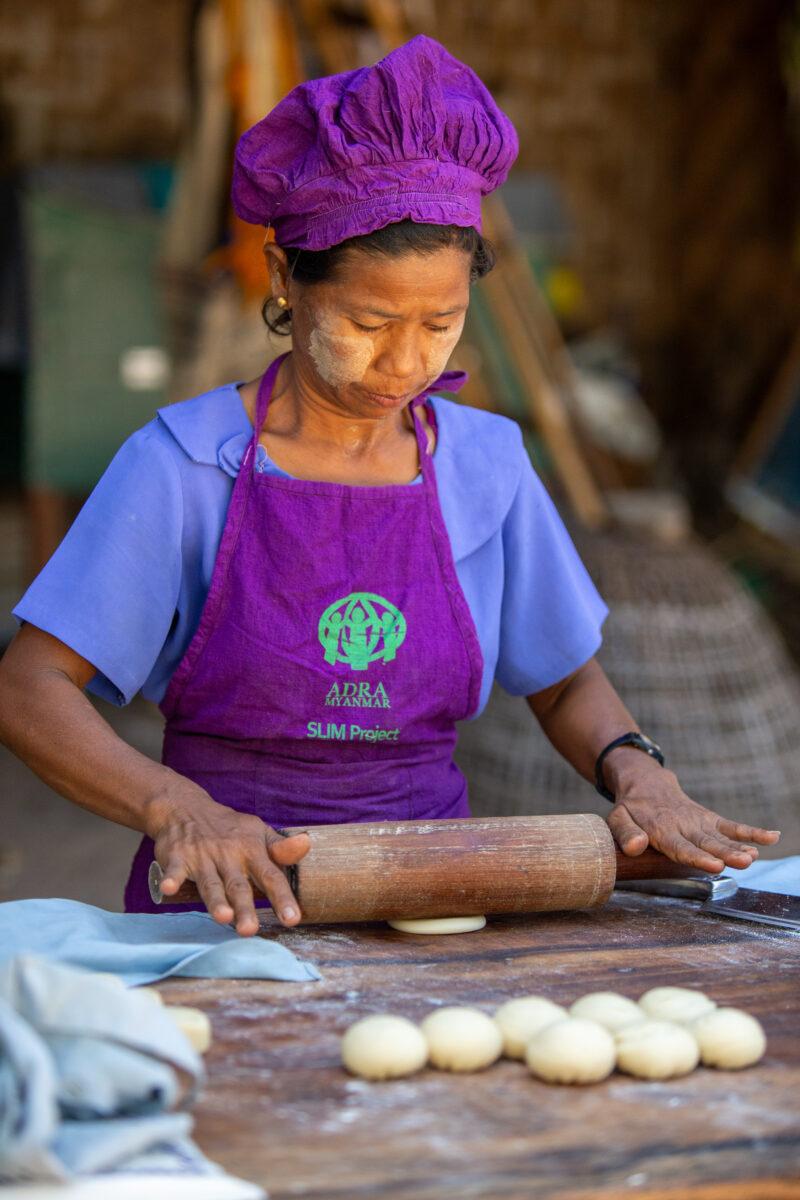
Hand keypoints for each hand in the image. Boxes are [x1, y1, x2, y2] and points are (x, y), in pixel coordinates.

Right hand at [147, 779, 309, 936]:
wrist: (186, 807)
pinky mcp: (178, 857)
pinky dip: (170, 879)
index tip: (293, 919)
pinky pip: (174, 870)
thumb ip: (280, 847)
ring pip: (211, 883)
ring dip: (215, 900)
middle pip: (238, 886)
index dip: (282, 898)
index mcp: (252, 851)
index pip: (271, 876)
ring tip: (223, 918)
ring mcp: (203, 856)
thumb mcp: (258, 833)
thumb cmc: (228, 828)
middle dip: (245, 908)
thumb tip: (307, 845)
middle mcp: (229, 855)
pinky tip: (168, 889)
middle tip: (251, 930)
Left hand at [605, 754, 779, 872]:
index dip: (698, 857)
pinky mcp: (710, 819)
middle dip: (726, 854)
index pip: (681, 847)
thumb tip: (635, 847)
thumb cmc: (632, 808)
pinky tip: (772, 837)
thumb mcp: (618, 819)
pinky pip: (732, 826)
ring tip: (755, 855)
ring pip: (722, 836)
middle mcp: (685, 825)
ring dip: (740, 846)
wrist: (647, 783)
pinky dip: (751, 832)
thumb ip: (626, 834)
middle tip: (744, 861)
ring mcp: (700, 822)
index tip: (715, 866)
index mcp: (661, 829)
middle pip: (707, 843)